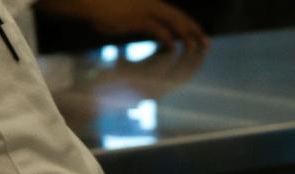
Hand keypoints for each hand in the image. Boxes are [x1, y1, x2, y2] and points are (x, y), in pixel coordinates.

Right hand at [38, 0, 208, 49]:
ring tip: (196, 46)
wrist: (88, 2)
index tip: (200, 35)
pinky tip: (173, 48)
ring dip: (186, 34)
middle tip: (207, 42)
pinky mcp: (136, 18)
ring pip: (172, 22)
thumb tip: (140, 24)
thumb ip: (137, 19)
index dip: (189, 24)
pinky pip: (156, 29)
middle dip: (194, 30)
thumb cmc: (102, 9)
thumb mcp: (124, 14)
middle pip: (178, 17)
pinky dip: (166, 38)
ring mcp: (144, 9)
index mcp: (150, 2)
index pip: (175, 14)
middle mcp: (151, 3)